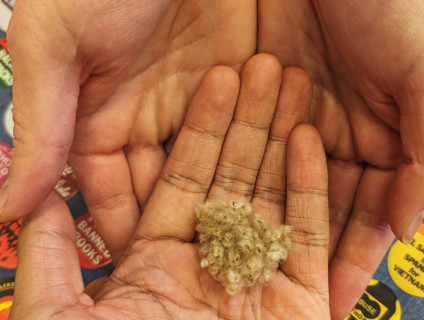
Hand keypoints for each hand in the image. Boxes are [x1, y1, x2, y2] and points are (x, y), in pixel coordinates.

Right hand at [4, 0, 255, 261]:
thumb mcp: (56, 47)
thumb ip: (41, 126)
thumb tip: (5, 207)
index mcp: (101, 121)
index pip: (111, 193)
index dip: (123, 228)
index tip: (144, 265)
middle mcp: (152, 121)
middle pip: (168, 188)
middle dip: (186, 220)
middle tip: (212, 264)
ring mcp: (202, 107)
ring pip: (218, 165)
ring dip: (236, 192)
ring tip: (257, 233)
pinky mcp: (243, 88)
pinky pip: (256, 133)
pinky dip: (267, 156)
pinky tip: (284, 187)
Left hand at [10, 55, 330, 319]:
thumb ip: (48, 262)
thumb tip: (28, 204)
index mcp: (161, 260)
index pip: (188, 176)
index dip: (203, 125)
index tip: (217, 78)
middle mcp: (213, 261)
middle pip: (237, 174)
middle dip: (251, 118)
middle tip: (265, 66)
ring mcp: (262, 277)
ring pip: (276, 194)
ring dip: (285, 139)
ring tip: (295, 87)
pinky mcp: (304, 299)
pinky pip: (307, 233)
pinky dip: (311, 186)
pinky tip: (310, 138)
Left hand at [258, 0, 423, 317]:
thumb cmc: (402, 5)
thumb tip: (406, 226)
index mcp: (383, 141)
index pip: (367, 216)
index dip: (352, 261)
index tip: (333, 304)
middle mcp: (335, 138)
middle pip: (316, 211)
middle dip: (300, 255)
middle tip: (275, 299)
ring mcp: (291, 120)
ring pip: (275, 186)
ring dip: (261, 224)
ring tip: (241, 268)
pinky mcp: (254, 99)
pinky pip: (239, 149)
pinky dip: (229, 180)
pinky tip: (215, 214)